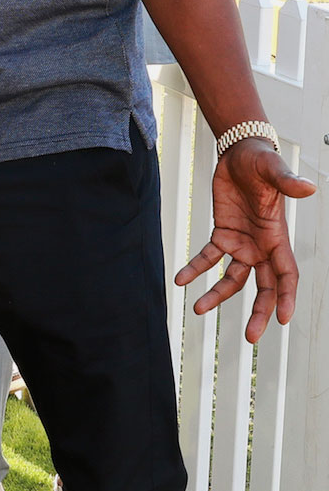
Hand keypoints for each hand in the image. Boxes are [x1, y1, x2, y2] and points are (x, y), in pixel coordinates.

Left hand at [175, 138, 315, 342]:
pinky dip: (195, 269)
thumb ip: (287, 182)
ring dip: (217, 295)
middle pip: (264, 287)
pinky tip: (181, 279)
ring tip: (197, 309)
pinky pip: (208, 257)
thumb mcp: (273, 170)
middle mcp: (261, 246)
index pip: (287, 275)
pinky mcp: (222, 234)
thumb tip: (309, 187)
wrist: (239, 153)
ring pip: (233, 279)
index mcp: (277, 237)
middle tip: (251, 337)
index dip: (287, 297)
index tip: (284, 320)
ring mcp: (242, 243)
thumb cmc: (261, 161)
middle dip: (259, 312)